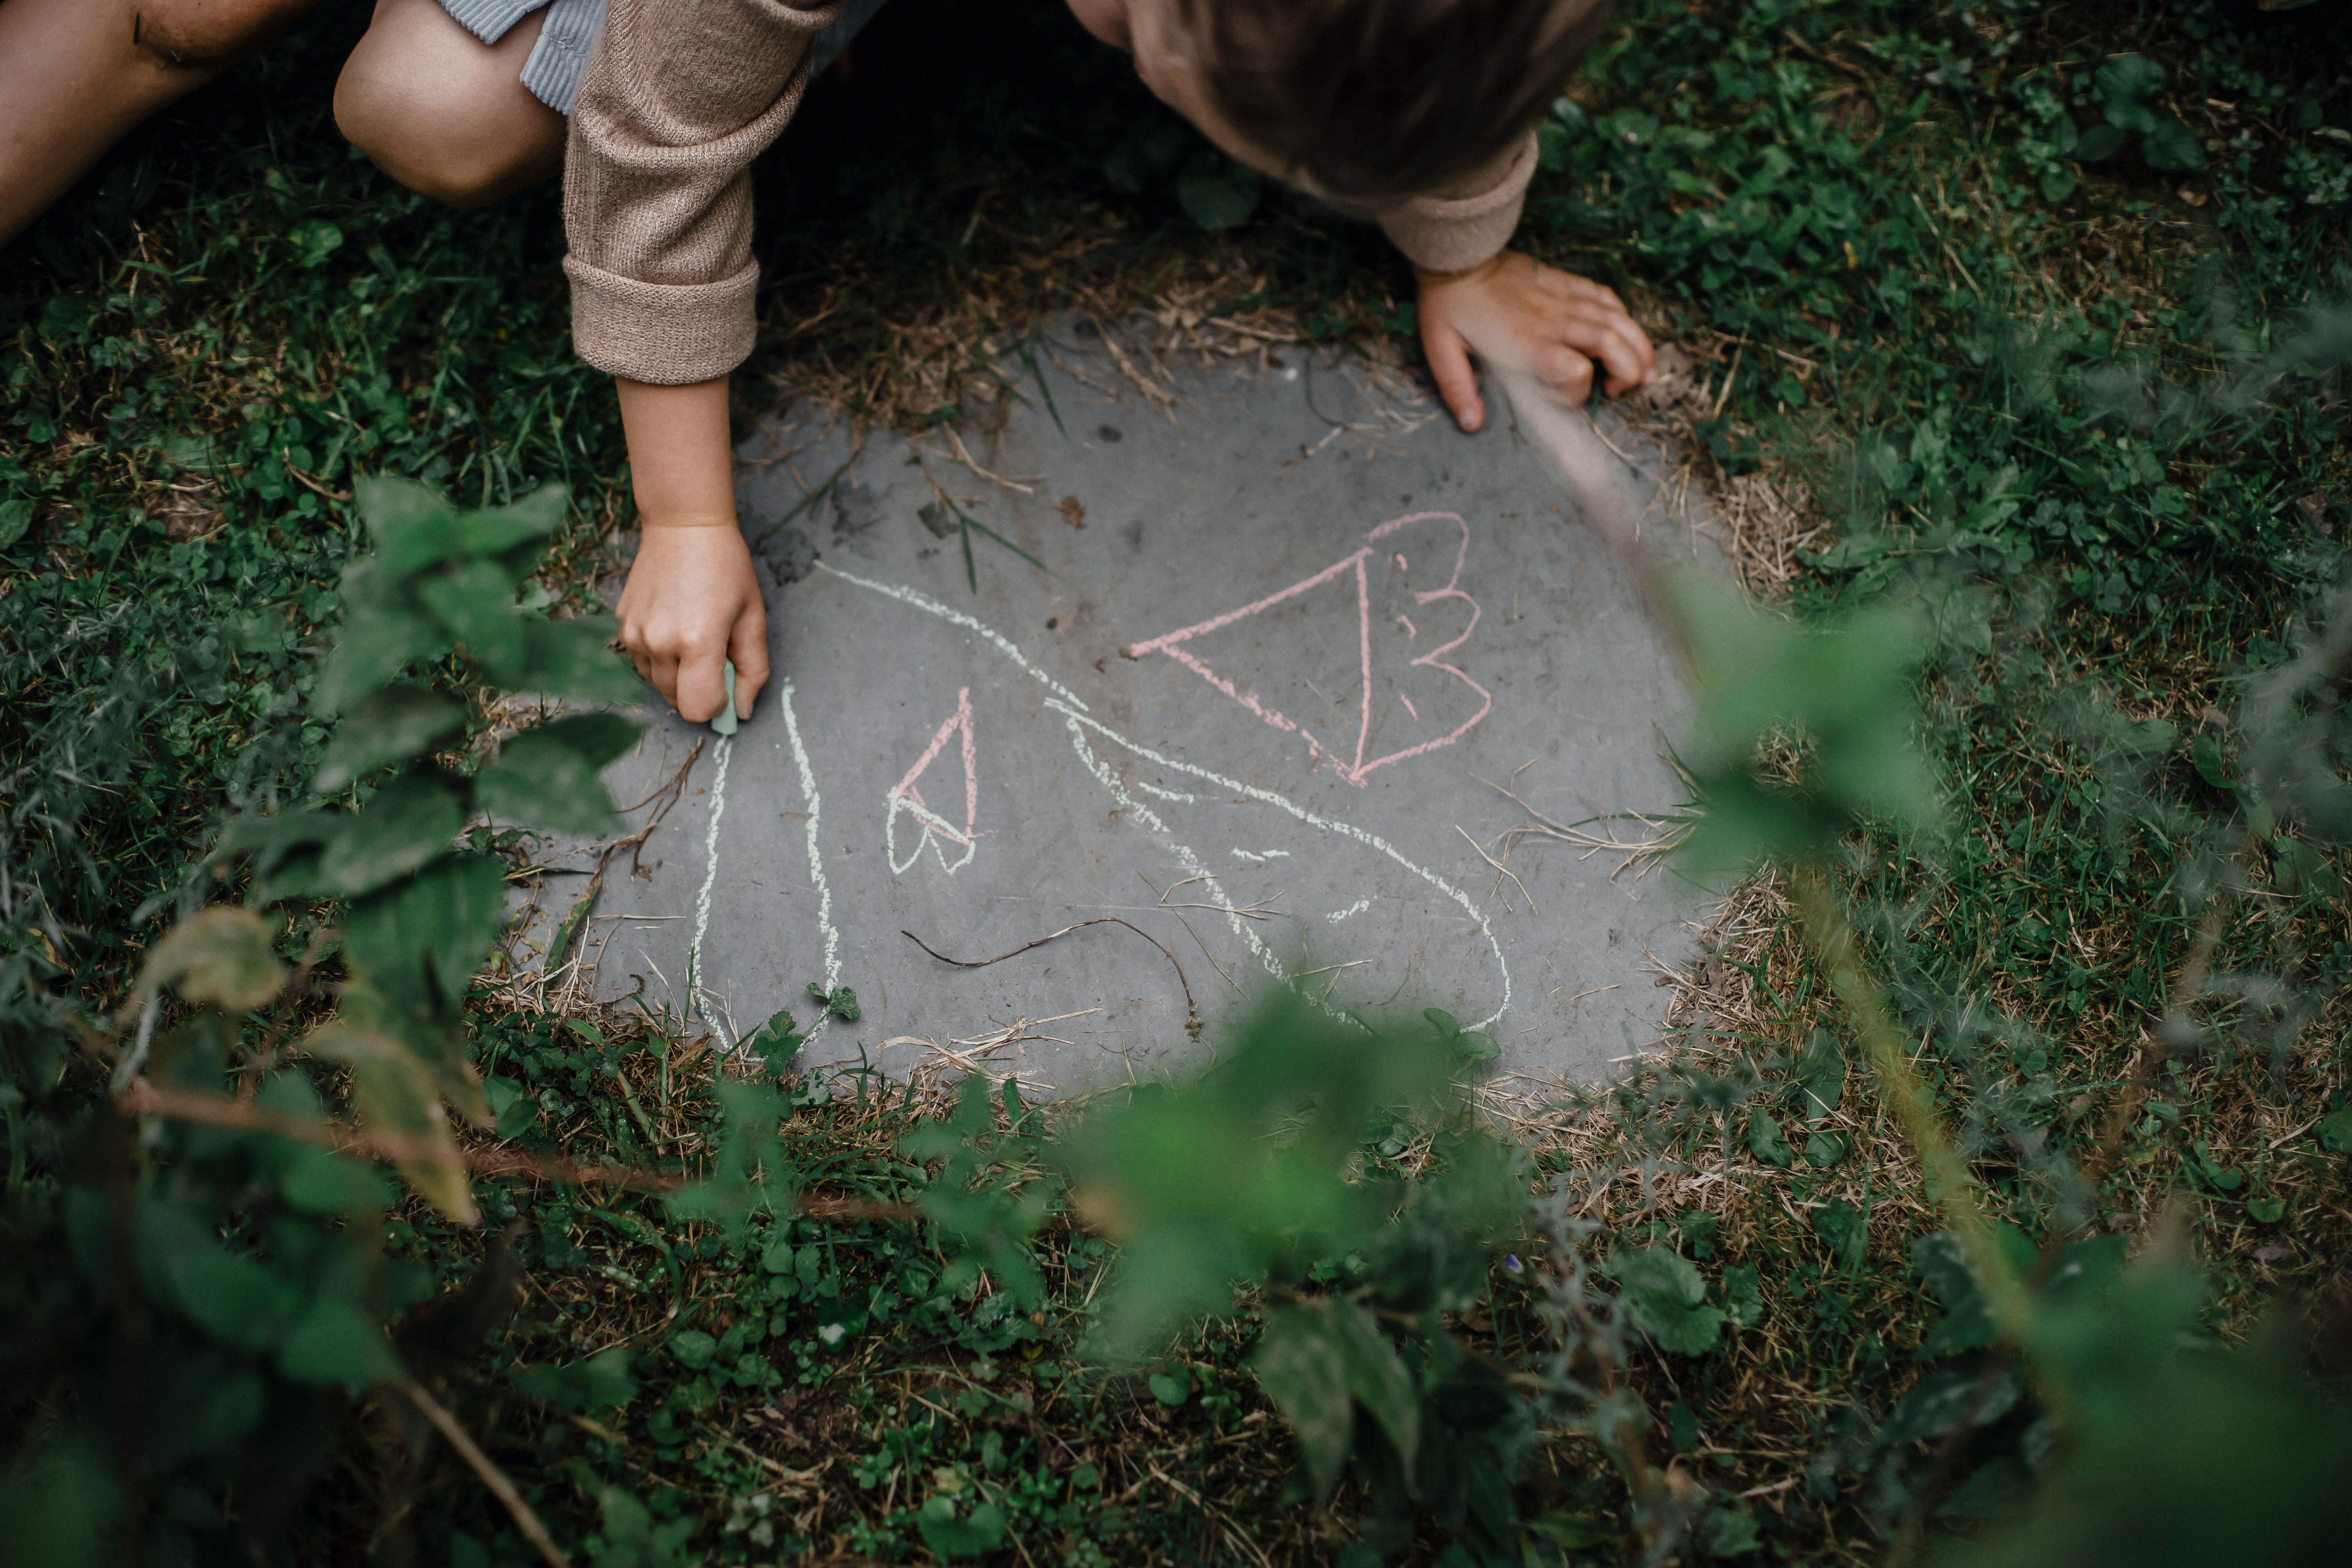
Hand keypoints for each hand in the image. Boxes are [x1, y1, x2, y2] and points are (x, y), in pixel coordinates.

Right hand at [615, 521, 768, 723]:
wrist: (683, 525)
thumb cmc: (726, 567)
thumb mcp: (753, 618)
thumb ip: (753, 670)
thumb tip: (743, 711)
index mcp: (697, 641)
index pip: (698, 709)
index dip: (717, 704)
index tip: (726, 681)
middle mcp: (659, 642)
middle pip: (677, 701)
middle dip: (698, 688)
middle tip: (713, 651)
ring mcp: (634, 634)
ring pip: (656, 684)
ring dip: (677, 674)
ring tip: (692, 635)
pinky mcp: (621, 624)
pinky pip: (641, 662)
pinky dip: (659, 658)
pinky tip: (673, 625)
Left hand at [1416, 251, 1655, 432]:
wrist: (1458, 255)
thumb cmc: (1448, 307)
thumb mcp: (1441, 351)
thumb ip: (1459, 390)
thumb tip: (1471, 424)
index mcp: (1527, 344)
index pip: (1576, 372)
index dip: (1577, 393)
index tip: (1562, 399)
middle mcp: (1554, 322)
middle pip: (1612, 345)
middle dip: (1628, 372)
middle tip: (1618, 391)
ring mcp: (1564, 299)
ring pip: (1619, 321)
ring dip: (1638, 347)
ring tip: (1644, 372)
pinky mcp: (1567, 282)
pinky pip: (1606, 297)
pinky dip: (1622, 316)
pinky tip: (1624, 332)